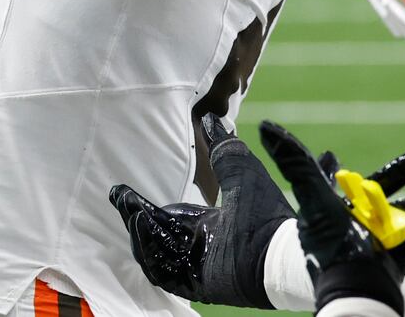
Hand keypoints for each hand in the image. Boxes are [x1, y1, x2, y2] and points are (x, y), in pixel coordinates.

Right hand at [109, 113, 298, 307]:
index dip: (147, 206)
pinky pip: (166, 274)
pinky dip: (150, 253)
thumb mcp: (241, 172)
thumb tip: (211, 120)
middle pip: (158, 235)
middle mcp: (203, 247)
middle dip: (136, 216)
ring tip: (130, 210)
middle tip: (120, 197)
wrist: (284, 250)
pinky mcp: (200, 285)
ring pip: (158, 253)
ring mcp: (200, 268)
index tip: (126, 190)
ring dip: (140, 232)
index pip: (170, 218)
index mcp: (212, 225)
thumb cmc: (268, 211)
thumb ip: (224, 149)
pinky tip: (142, 226)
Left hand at [259, 122, 404, 316]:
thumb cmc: (330, 245)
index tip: (329, 155)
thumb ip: (294, 162)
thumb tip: (265, 126)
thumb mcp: (313, 198)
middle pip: (386, 186)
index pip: (332, 181)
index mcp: (333, 207)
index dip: (329, 168)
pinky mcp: (395, 261)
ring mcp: (377, 241)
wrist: (356, 292)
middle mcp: (355, 222)